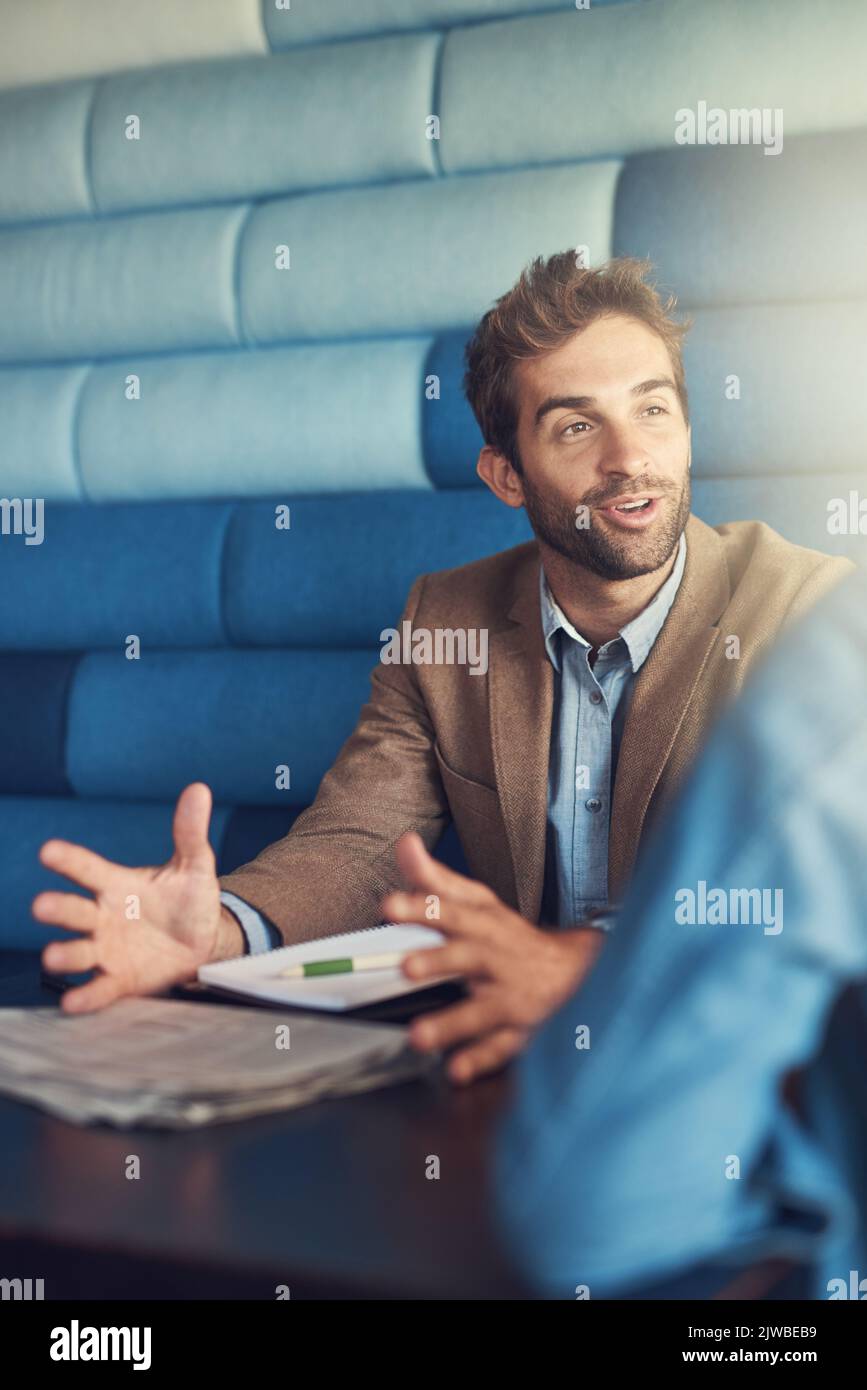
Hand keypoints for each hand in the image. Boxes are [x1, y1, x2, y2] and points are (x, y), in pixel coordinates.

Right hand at [33, 783, 238, 1012]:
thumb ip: (189, 832)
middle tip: (41, 906)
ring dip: (65, 954)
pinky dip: (87, 996)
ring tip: (52, 957)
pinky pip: (100, 988)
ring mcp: (108, 949)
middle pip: (76, 912)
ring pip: (80, 952)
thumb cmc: (188, 900)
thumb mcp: (194, 865)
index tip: (48, 851)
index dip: (69, 860)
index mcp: (116, 884)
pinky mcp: (120, 979)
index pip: (88, 868)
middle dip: (58, 909)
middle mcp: (103, 916)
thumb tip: (199, 789)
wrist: (203, 942)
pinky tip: (74, 1001)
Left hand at [381, 832, 604, 1084]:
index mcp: (482, 925)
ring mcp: (511, 996)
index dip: (420, 907)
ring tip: (418, 1037)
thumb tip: (405, 843)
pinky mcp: (521, 1031)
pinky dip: (480, 1060)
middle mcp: (496, 959)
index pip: (449, 911)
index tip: (389, 906)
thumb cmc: (510, 937)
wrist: (577, 971)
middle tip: (406, 967)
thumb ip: (436, 880)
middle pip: (466, 956)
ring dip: (451, 1023)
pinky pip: (502, 1048)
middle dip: (438, 961)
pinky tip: (456, 1070)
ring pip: (482, 1010)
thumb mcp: (477, 903)